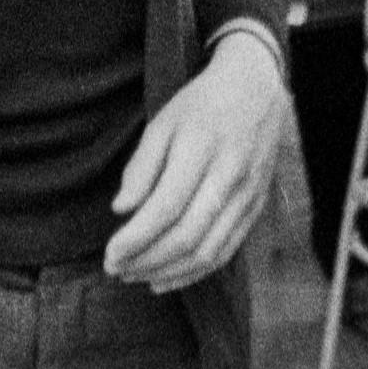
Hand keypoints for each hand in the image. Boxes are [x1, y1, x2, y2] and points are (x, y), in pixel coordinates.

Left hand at [106, 31, 289, 292]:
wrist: (258, 90)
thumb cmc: (201, 105)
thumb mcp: (163, 122)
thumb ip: (141, 166)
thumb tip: (121, 210)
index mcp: (201, 150)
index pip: (166, 208)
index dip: (136, 238)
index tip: (110, 254)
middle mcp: (229, 177)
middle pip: (187, 236)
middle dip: (147, 261)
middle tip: (116, 270)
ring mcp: (248, 195)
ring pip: (209, 250)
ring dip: (168, 272)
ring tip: (136, 277)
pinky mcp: (256, 207)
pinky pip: (227, 250)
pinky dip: (195, 272)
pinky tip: (167, 278)